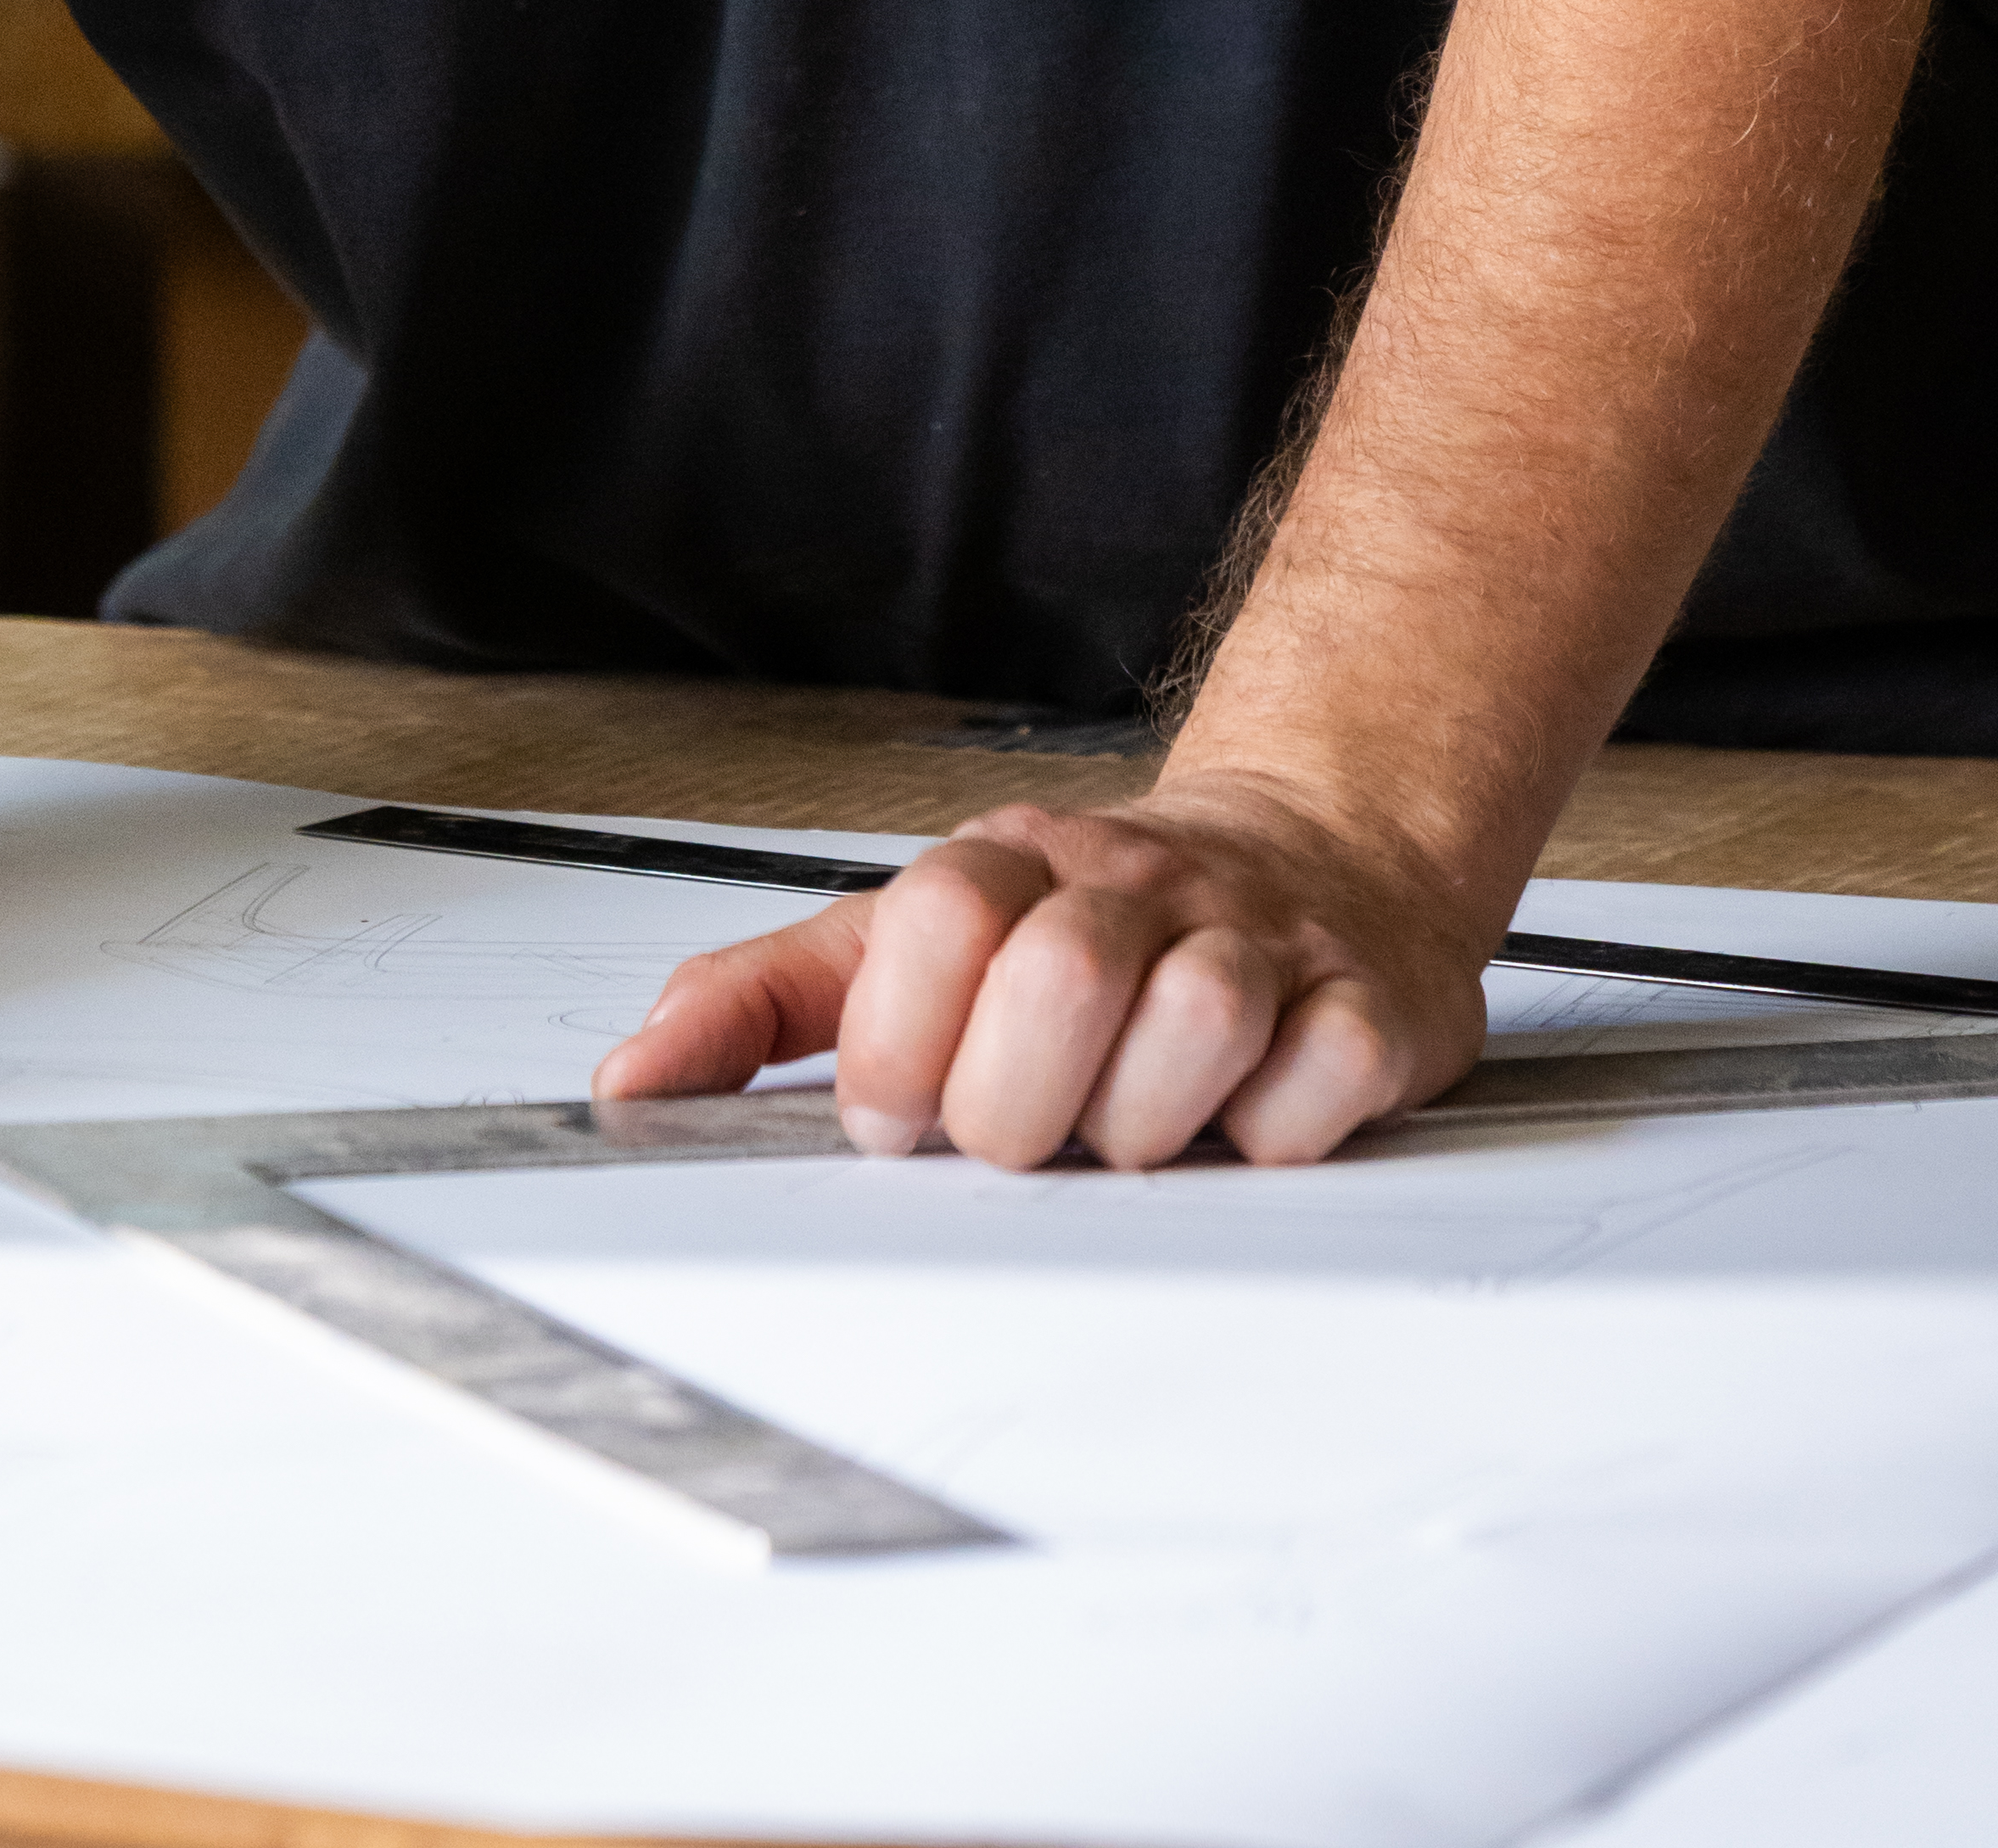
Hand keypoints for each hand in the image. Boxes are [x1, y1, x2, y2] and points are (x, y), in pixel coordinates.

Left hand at [591, 778, 1494, 1170]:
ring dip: (1143, 1129)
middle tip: (1025, 1139)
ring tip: (1130, 1135)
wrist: (1315, 858)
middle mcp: (1137, 885)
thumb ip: (762, 1003)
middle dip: (1019, 1108)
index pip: (939, 917)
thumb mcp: (909, 940)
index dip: (904, 1042)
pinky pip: (1318, 1085)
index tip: (899, 1122)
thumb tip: (631, 1083)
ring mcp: (1259, 939)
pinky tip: (1244, 1126)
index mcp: (1016, 866)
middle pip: (1060, 978)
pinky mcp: (1366, 1007)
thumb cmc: (1088, 924)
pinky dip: (1271, 1138)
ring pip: (1194, 1023)